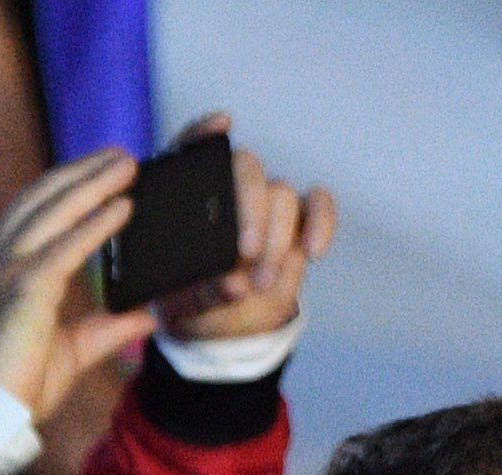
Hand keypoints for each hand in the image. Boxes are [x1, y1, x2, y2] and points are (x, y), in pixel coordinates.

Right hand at [0, 149, 156, 420]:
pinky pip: (66, 247)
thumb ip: (110, 329)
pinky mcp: (25, 288)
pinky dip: (96, 224)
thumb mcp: (77, 350)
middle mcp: (0, 258)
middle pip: (43, 199)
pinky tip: (123, 207)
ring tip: (128, 166)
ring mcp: (7, 269)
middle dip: (83, 172)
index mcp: (4, 269)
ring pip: (53, 211)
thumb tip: (147, 316)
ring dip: (93, 184)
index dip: (68, 190)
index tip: (101, 174)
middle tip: (123, 155)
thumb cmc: (22, 384)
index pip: (36, 215)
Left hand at [157, 114, 336, 342]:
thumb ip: (202, 290)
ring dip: (277, 239)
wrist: (221, 322)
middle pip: (246, 168)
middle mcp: (229, 186)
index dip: (207, 131)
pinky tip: (313, 251)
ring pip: (282, 193)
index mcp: (185, 193)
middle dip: (251, 210)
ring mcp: (266, 203)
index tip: (224, 126)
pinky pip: (319, 207)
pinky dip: (322, 223)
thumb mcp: (180, 298)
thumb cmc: (191, 299)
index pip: (192, 146)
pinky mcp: (298, 223)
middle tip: (246, 253)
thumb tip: (235, 285)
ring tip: (262, 283)